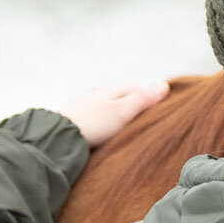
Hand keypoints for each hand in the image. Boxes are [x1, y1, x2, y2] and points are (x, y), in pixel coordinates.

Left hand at [53, 80, 170, 146]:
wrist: (59, 137)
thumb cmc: (93, 124)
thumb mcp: (123, 112)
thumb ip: (142, 100)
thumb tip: (164, 85)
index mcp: (107, 91)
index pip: (133, 88)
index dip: (147, 95)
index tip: (157, 104)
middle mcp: (92, 95)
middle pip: (115, 95)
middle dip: (127, 102)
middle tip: (140, 114)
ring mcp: (79, 106)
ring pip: (99, 105)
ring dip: (109, 111)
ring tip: (118, 123)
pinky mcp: (69, 119)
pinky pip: (87, 117)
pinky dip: (95, 121)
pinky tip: (96, 130)